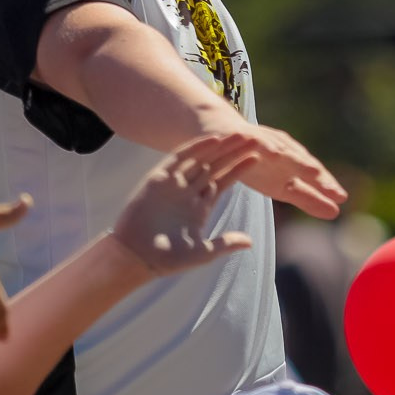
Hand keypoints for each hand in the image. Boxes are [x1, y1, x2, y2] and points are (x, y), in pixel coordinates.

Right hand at [113, 134, 261, 275]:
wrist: (137, 258)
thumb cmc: (168, 259)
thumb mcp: (202, 252)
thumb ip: (225, 243)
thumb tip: (250, 241)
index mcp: (199, 206)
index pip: (223, 181)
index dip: (240, 169)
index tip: (258, 157)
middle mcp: (187, 192)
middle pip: (215, 166)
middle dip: (234, 153)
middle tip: (254, 137)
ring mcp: (173, 184)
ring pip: (201, 159)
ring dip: (219, 147)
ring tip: (239, 134)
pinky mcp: (158, 179)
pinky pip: (179, 159)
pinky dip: (196, 148)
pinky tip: (213, 140)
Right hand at [225, 123, 346, 218]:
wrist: (225, 136)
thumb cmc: (259, 164)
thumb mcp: (283, 185)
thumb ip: (308, 198)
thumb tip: (337, 212)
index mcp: (295, 163)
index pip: (314, 175)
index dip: (327, 186)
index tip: (342, 199)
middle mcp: (284, 149)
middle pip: (303, 162)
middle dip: (319, 176)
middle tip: (334, 190)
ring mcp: (265, 140)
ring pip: (284, 150)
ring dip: (298, 159)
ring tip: (314, 171)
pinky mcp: (245, 136)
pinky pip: (256, 141)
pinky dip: (266, 146)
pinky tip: (274, 154)